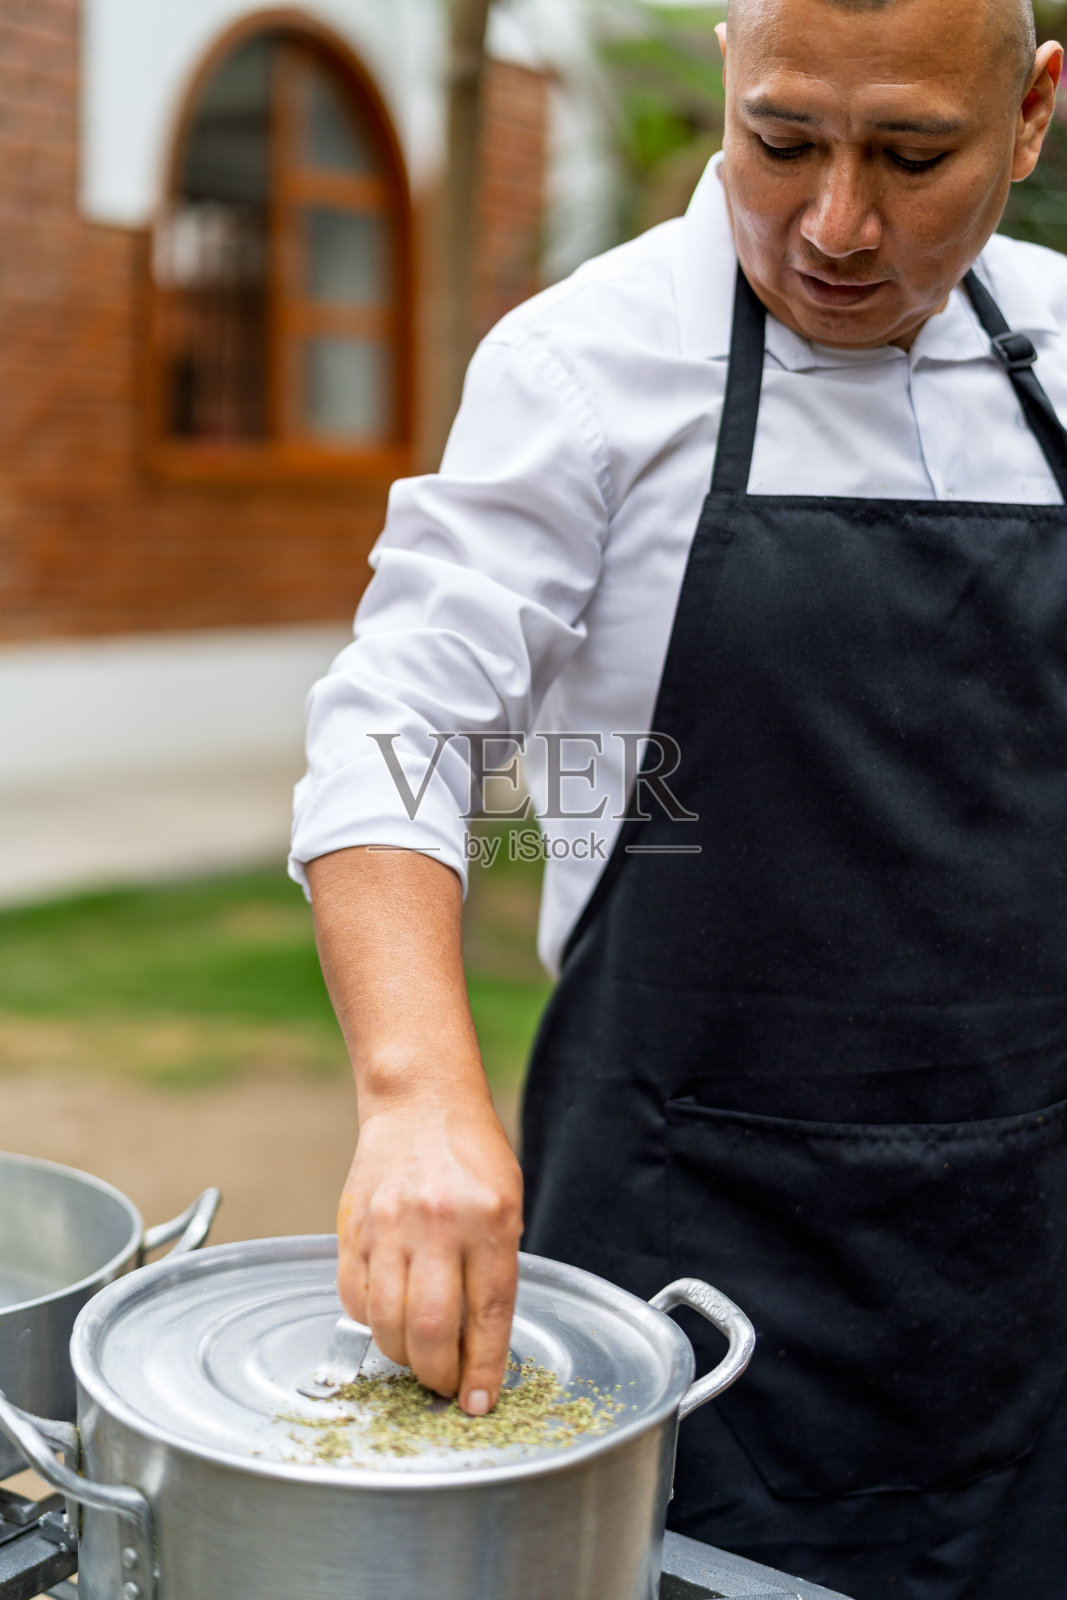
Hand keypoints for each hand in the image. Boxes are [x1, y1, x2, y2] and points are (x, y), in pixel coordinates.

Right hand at [337, 1089, 522, 1413]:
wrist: (420, 1101)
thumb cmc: (472, 1155)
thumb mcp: (507, 1205)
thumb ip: (494, 1270)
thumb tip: (479, 1347)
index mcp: (489, 1220)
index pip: (487, 1315)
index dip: (482, 1370)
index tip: (478, 1404)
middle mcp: (438, 1224)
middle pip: (431, 1329)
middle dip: (438, 1375)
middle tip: (445, 1385)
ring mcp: (389, 1225)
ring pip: (386, 1323)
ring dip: (402, 1357)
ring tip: (418, 1358)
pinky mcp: (352, 1227)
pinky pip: (354, 1298)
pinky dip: (371, 1324)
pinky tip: (388, 1319)